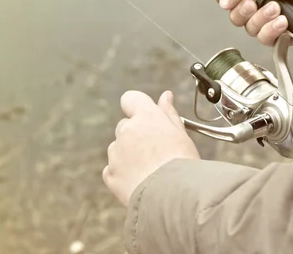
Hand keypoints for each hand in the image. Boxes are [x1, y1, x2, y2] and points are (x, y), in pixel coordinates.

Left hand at [103, 90, 199, 206]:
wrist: (173, 196)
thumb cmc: (182, 164)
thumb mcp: (181, 134)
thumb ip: (168, 113)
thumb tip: (165, 96)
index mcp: (145, 117)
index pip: (131, 98)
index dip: (137, 107)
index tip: (145, 117)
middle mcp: (126, 131)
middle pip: (125, 126)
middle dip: (136, 135)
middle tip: (156, 151)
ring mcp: (115, 152)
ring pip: (118, 148)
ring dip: (129, 155)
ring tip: (151, 171)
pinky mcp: (110, 174)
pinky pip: (112, 169)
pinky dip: (122, 173)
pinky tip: (140, 181)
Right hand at [216, 0, 292, 45]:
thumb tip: (221, 0)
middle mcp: (264, 2)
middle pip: (236, 16)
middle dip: (244, 11)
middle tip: (255, 3)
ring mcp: (275, 20)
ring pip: (250, 30)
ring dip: (261, 21)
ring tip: (279, 12)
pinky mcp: (286, 36)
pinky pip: (267, 41)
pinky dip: (272, 32)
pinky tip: (285, 24)